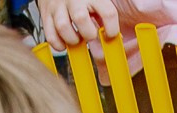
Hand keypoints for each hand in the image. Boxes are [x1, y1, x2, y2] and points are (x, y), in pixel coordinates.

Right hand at [40, 0, 167, 47]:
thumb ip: (108, 12)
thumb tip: (130, 29)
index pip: (108, 13)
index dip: (111, 29)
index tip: (110, 35)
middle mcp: (75, 0)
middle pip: (81, 19)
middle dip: (88, 34)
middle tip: (90, 37)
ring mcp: (58, 7)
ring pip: (63, 26)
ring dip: (72, 39)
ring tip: (77, 39)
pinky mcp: (46, 15)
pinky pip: (50, 34)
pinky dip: (57, 43)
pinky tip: (64, 43)